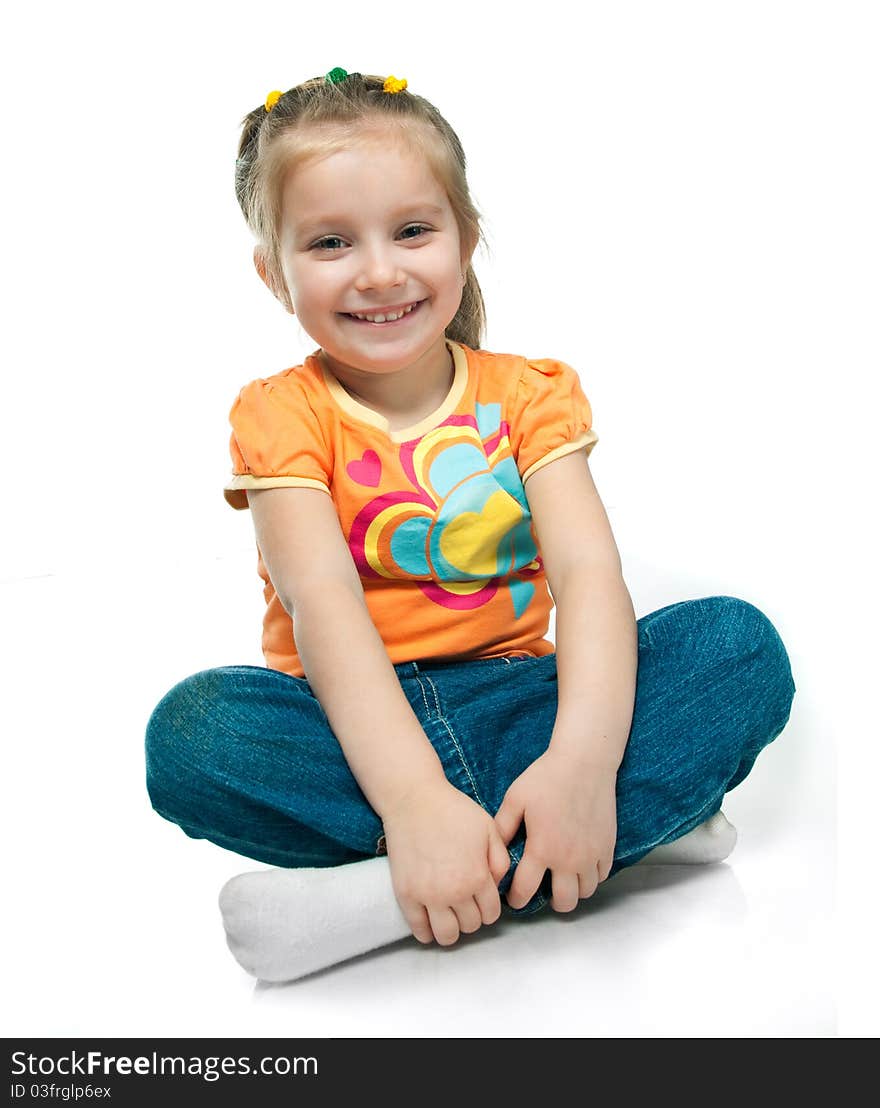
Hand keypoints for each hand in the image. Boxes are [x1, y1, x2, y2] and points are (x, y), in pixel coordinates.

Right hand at [381, 779, 510, 945]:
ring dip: (452, 929)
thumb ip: (501, 860)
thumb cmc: (453, 811)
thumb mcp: (488, 829)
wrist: (413, 800)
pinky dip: (427, 932)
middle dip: (472, 916)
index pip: (491, 914)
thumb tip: (497, 886)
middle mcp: (454, 892)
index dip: (489, 908)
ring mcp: (427, 896)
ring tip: (449, 914)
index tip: (481, 899)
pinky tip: (430, 921)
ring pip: (446, 936)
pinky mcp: (405, 895)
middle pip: (470, 926)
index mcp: (477, 877)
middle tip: (465, 902)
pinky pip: (419, 930)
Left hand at [494, 749, 617, 911]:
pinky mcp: (607, 846)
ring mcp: (591, 854)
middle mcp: (568, 858)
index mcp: (542, 849)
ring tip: (563, 878)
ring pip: (586, 892)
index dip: (516, 899)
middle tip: (544, 891)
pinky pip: (602, 875)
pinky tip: (581, 864)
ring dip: (573, 889)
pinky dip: (591, 876)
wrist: (584, 762)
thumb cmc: (546, 777)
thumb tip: (492, 851)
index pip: (526, 891)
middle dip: (551, 902)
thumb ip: (502, 828)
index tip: (514, 898)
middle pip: (564, 902)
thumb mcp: (515, 799)